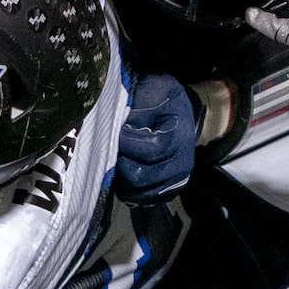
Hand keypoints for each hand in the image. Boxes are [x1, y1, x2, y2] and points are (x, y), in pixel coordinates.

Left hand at [114, 74, 197, 201]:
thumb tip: (123, 120)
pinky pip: (139, 200)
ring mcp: (173, 183)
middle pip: (140, 177)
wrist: (180, 117)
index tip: (115, 130)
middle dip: (119, 160)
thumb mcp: (157, 88)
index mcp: (179, 138)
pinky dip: (125, 189)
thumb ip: (142, 100)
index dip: (127, 141)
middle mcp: (180, 166)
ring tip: (113, 157)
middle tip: (108, 145)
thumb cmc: (164, 100)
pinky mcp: (165, 193)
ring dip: (119, 177)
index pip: (150, 149)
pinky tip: (120, 170)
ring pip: (136, 193)